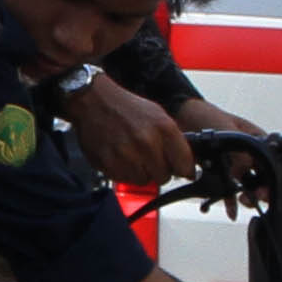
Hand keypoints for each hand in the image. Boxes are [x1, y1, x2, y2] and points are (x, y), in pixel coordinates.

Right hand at [61, 72, 188, 186]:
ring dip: (140, 172)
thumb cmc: (125, 107)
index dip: (184, 169)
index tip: (182, 170)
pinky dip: (124, 172)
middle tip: (149, 157)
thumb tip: (188, 165)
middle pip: (164, 177)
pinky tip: (120, 157)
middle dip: (159, 169)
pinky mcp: (110, 164)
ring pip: (144, 181)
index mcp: (164, 128)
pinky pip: (125, 180)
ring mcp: (127, 155)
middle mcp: (147, 143)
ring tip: (132, 155)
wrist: (94, 101)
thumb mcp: (158, 115)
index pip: (185, 165)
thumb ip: (174, 140)